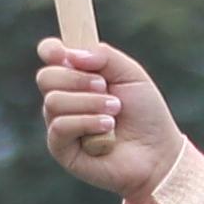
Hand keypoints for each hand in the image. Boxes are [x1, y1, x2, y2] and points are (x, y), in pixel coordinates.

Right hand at [38, 36, 192, 203]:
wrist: (158, 152)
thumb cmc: (145, 114)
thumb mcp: (131, 74)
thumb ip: (104, 56)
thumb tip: (70, 54)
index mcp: (77, 76)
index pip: (49, 54)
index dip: (51, 50)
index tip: (64, 52)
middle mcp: (63, 99)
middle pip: (46, 77)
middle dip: (78, 79)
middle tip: (105, 87)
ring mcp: (59, 124)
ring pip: (53, 101)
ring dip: (89, 103)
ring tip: (114, 112)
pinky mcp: (61, 149)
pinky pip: (60, 126)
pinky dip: (86, 122)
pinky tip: (108, 128)